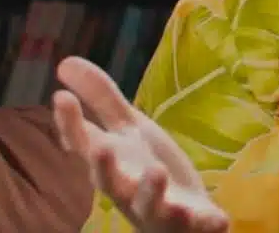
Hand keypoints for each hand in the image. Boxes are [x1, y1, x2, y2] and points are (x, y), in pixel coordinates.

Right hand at [52, 56, 228, 232]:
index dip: (71, 125)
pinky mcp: (194, 223)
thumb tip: (64, 61)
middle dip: (105, 167)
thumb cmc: (147, 170)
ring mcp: (161, 210)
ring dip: (153, 191)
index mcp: (113, 165)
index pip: (84, 146)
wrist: (183, 215)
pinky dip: (206, 223)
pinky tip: (217, 220)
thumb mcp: (128, 131)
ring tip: (156, 171)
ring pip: (153, 206)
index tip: (61, 97)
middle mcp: (130, 191)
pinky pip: (199, 226)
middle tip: (101, 148)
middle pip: (111, 183)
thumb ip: (102, 99)